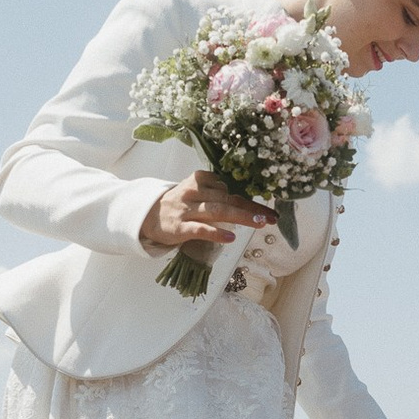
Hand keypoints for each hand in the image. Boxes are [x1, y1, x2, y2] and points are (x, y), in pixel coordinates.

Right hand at [140, 170, 273, 251]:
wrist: (147, 215)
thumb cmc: (180, 204)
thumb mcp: (198, 192)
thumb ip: (219, 194)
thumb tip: (249, 202)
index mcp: (200, 180)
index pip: (231, 190)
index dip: (252, 200)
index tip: (271, 210)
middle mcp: (194, 193)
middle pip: (228, 199)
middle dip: (252, 208)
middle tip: (272, 218)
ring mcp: (186, 210)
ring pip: (216, 211)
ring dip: (240, 216)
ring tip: (259, 223)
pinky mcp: (178, 227)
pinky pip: (199, 229)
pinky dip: (215, 233)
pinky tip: (230, 238)